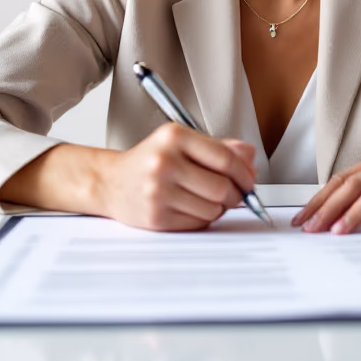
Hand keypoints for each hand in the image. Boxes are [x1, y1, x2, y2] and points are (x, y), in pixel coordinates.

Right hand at [99, 123, 256, 231]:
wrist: (110, 182)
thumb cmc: (150, 161)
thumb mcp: (181, 142)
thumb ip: (219, 147)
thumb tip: (250, 158)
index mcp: (174, 136)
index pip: (225, 159)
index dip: (244, 173)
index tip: (249, 180)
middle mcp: (164, 162)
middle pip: (222, 188)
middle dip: (235, 195)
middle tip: (232, 194)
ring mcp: (158, 191)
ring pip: (213, 209)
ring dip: (218, 208)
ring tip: (205, 199)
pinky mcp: (156, 217)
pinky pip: (198, 224)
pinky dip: (202, 219)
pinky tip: (190, 207)